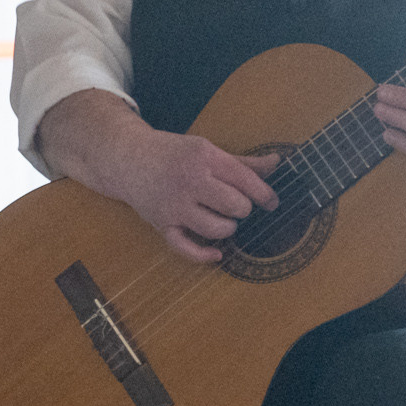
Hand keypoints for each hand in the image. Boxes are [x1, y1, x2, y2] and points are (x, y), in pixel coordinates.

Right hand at [115, 127, 281, 265]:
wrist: (128, 159)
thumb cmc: (173, 154)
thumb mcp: (206, 149)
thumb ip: (242, 161)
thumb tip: (277, 163)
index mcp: (204, 157)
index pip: (245, 180)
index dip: (265, 194)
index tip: (271, 202)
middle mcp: (189, 181)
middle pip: (235, 205)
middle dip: (243, 208)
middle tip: (236, 205)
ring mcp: (174, 205)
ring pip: (217, 228)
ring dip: (228, 228)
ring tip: (223, 219)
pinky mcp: (162, 224)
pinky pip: (186, 249)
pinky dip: (205, 256)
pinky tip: (217, 253)